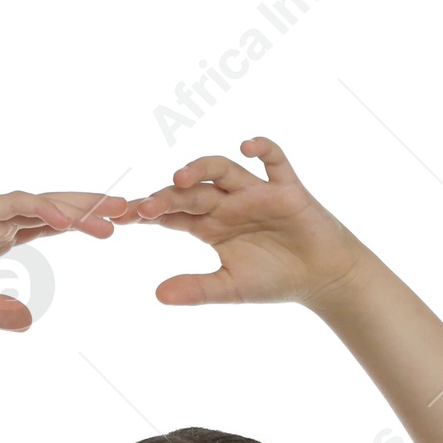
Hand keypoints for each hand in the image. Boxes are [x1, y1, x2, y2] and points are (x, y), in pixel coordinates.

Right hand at [0, 189, 129, 327]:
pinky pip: (18, 205)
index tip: (114, 227)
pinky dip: (46, 209)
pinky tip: (72, 218)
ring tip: (115, 214)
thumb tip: (29, 322)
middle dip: (93, 206)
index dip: (81, 223)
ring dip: (80, 207)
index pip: (49, 223)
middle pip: (56, 207)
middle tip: (133, 208)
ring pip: (44, 202)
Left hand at [118, 137, 361, 307]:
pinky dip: (262, 148)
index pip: (173, 212)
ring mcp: (255, 192)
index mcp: (211, 225)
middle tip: (144, 208)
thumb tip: (156, 295)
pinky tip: (245, 147)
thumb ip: (195, 289)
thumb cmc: (275, 280)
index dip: (148, 212)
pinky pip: (274, 159)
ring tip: (181, 176)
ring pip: (223, 170)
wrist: (321, 277)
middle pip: (191, 191)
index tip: (121, 218)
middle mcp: (228, 203)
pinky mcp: (286, 188)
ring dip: (201, 168)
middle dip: (168, 197)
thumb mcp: (230, 289)